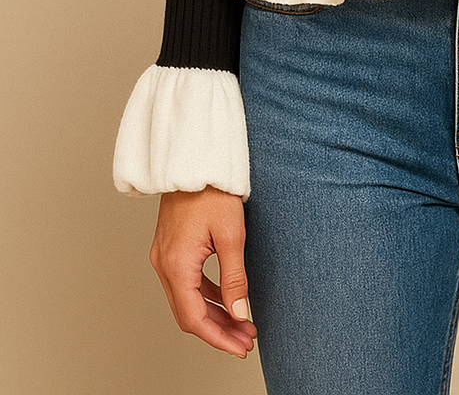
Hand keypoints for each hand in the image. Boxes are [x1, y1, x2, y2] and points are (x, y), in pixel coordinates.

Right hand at [149, 186, 256, 357]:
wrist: (194, 159)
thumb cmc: (213, 191)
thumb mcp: (232, 236)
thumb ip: (235, 278)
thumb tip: (240, 314)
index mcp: (176, 266)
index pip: (194, 319)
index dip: (218, 338)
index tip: (240, 348)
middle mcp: (164, 265)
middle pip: (189, 314)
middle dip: (219, 331)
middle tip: (246, 340)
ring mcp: (165, 257)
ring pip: (188, 300)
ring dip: (214, 314)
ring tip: (243, 324)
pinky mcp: (171, 248)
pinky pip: (187, 283)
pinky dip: (207, 295)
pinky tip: (228, 299)